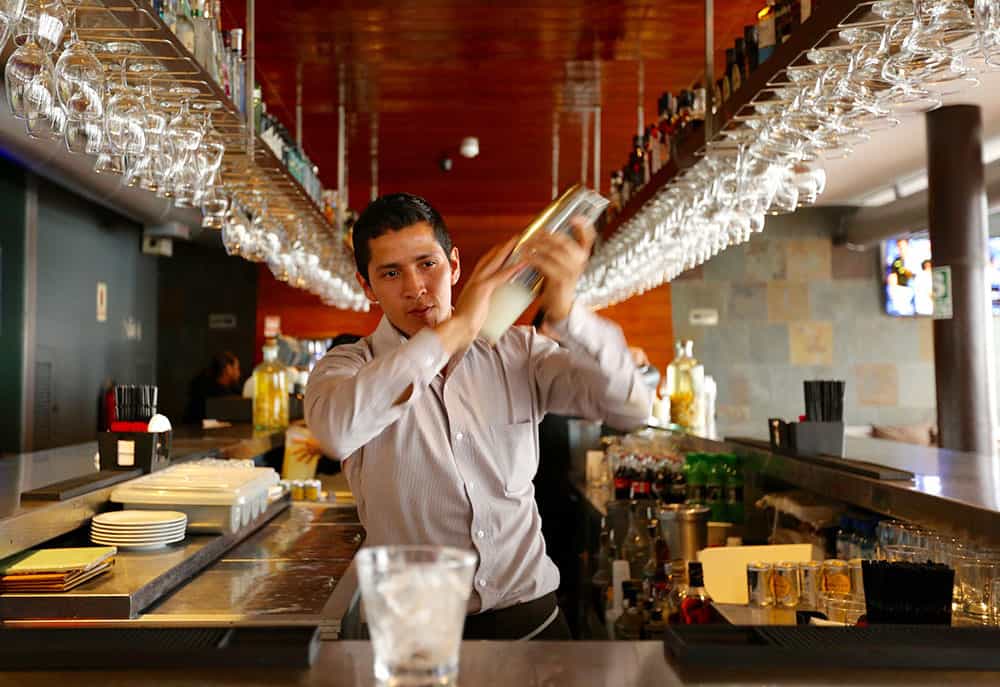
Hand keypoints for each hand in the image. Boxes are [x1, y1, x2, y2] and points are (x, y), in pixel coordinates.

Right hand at [435, 234, 524, 354]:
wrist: (457, 331)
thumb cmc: (466, 325)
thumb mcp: (477, 310)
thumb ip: (484, 306)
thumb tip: (494, 310)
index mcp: (473, 283)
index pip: (485, 264)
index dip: (496, 254)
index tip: (507, 248)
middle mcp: (474, 279)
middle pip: (490, 257)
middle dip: (503, 247)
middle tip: (516, 238)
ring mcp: (478, 283)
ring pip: (495, 261)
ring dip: (508, 250)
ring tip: (520, 242)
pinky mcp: (482, 289)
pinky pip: (500, 276)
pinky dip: (512, 269)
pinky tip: (522, 264)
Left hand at [523, 216, 595, 323]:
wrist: (561, 307)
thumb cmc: (558, 283)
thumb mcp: (562, 264)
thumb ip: (558, 250)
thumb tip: (543, 233)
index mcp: (582, 256)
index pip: (589, 237)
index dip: (584, 226)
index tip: (574, 218)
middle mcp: (580, 262)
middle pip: (564, 241)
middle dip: (546, 235)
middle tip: (532, 235)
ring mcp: (572, 271)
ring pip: (553, 251)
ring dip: (536, 246)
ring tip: (525, 245)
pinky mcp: (561, 280)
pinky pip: (545, 264)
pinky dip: (533, 258)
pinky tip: (525, 257)